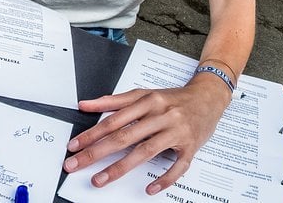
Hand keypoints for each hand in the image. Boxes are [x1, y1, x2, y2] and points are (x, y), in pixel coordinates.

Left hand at [64, 80, 229, 194]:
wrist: (208, 97)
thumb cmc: (172, 99)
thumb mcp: (143, 94)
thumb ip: (113, 101)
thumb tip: (85, 104)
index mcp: (147, 101)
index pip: (113, 120)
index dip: (91, 134)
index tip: (74, 145)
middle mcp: (161, 115)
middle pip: (124, 136)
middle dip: (97, 152)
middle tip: (76, 163)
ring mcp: (176, 131)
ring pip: (145, 151)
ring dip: (120, 168)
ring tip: (100, 179)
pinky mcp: (190, 146)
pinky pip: (178, 166)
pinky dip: (164, 179)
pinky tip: (149, 188)